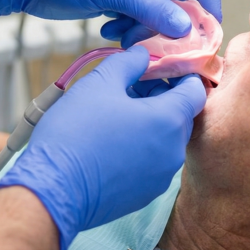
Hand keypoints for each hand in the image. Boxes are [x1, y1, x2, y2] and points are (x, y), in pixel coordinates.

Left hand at [0, 0, 221, 44]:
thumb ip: (153, 10)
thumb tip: (187, 31)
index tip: (209, 25)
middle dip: (173, 20)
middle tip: (174, 46)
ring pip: (157, 10)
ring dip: (147, 28)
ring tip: (128, 39)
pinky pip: (137, 17)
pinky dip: (129, 28)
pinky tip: (109, 32)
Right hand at [0, 47, 205, 249]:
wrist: (54, 190)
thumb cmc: (76, 133)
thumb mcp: (100, 82)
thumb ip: (129, 62)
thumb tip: (142, 55)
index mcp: (169, 120)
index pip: (195, 90)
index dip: (179, 74)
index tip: (157, 68)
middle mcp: (173, 151)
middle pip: (181, 115)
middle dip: (161, 96)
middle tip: (130, 86)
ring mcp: (160, 176)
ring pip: (165, 139)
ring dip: (150, 122)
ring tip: (116, 113)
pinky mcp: (145, 194)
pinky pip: (152, 162)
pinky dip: (141, 147)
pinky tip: (112, 141)